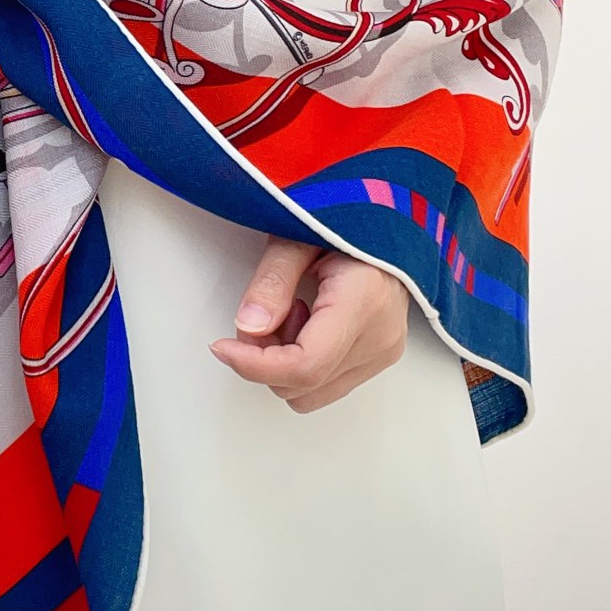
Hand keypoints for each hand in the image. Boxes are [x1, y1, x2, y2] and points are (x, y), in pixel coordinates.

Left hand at [209, 237, 410, 413]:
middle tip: (262, 311)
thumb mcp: (298, 235)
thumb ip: (272, 281)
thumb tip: (249, 327)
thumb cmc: (346, 216)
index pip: (305, 364)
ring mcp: (383, 351)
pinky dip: (304, 364)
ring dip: (285, 363)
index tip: (223, 347)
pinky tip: (308, 324)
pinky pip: (326, 385)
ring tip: (293, 311)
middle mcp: (380, 336)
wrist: (387, 221)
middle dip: (265, 358)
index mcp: (364, 300)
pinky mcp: (379, 358)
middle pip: (302, 385)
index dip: (255, 365)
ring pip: (311, 394)